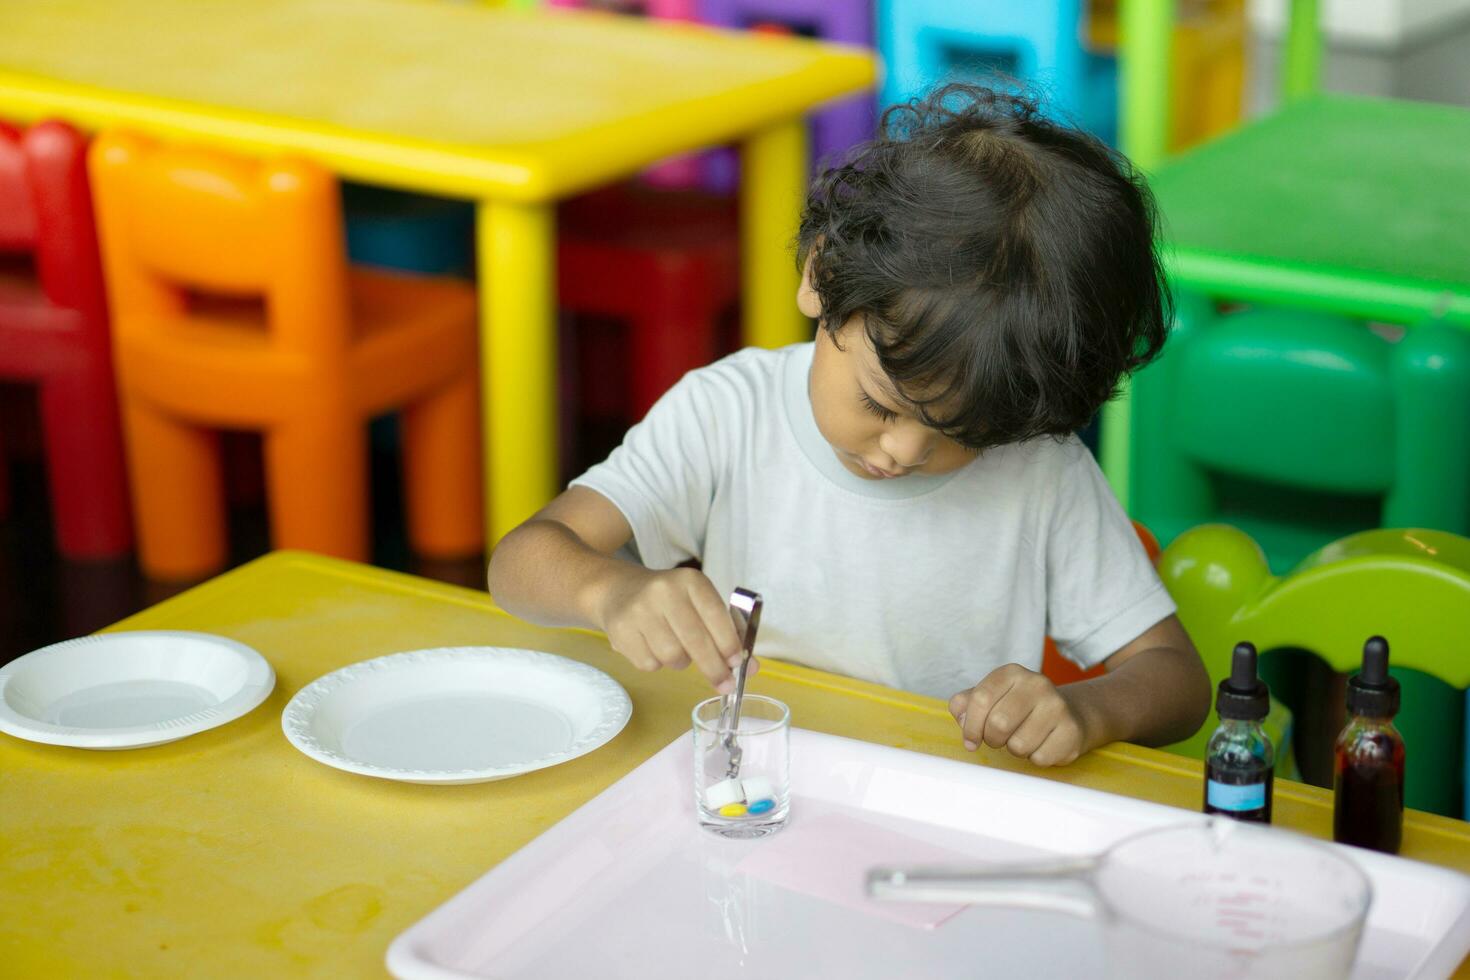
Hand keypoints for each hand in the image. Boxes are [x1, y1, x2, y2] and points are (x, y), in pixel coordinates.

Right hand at [595, 566, 748, 691]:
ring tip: (677, 648)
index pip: (715, 614)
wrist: (619, 591)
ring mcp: (639, 611)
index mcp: (690, 581)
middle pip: (695, 641)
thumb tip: (751, 667)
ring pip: (673, 657)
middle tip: (724, 684)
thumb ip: (726, 632)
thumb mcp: (698, 603)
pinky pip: (650, 664)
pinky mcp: (620, 631)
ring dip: (681, 662)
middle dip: (714, 667)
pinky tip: (653, 646)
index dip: (728, 642)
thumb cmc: (670, 601)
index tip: (737, 663)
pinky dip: (657, 664)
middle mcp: (663, 591)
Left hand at [948, 665, 1090, 766]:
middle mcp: (1037, 684)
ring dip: (1014, 750)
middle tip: (999, 738)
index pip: (980, 699)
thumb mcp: (990, 698)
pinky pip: (1039, 758)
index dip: (970, 726)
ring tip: (1022, 738)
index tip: (971, 739)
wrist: (1069, 713)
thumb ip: (966, 704)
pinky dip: (1034, 758)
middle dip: (992, 740)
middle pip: (998, 723)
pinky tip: (1040, 744)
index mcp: (1012, 673)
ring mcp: (1057, 706)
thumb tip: (962, 717)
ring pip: (1019, 745)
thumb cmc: (1019, 708)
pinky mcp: (1072, 731)